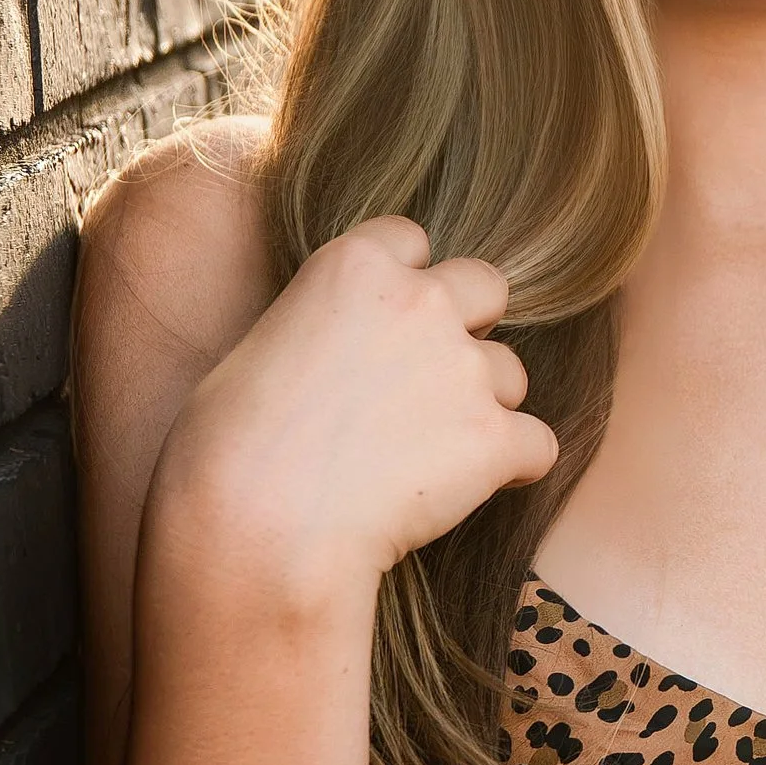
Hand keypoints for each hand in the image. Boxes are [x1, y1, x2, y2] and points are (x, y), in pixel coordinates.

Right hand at [147, 218, 559, 613]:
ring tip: (427, 458)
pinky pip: (536, 445)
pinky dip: (512, 469)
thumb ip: (325, 329)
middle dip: (470, 327)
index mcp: (355, 265)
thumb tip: (343, 355)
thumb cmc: (229, 449)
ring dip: (484, 408)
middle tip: (429, 384)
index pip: (411, 239)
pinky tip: (462, 494)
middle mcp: (421, 301)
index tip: (387, 325)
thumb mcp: (262, 350)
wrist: (258, 525)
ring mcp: (464, 367)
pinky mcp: (494, 436)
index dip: (406, 282)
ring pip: (511, 374)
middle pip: (486, 287)